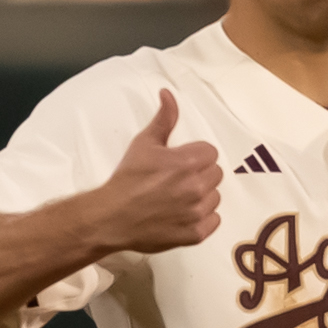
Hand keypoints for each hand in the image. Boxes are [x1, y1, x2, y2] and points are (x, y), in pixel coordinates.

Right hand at [89, 90, 221, 253]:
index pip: (210, 153)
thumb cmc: (127, 179)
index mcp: (188, 161)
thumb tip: (168, 94)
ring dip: (202, 197)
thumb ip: (164, 119)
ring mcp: (197, 212)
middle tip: (176, 181)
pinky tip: (182, 215)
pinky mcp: (195, 234)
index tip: (179, 164)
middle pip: (215, 174)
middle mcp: (196, 186)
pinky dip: (201, 219)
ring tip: (177, 199)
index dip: (195, 157)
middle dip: (199, 175)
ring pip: (215, 197)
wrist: (111, 217)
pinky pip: (214, 221)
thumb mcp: (144, 143)